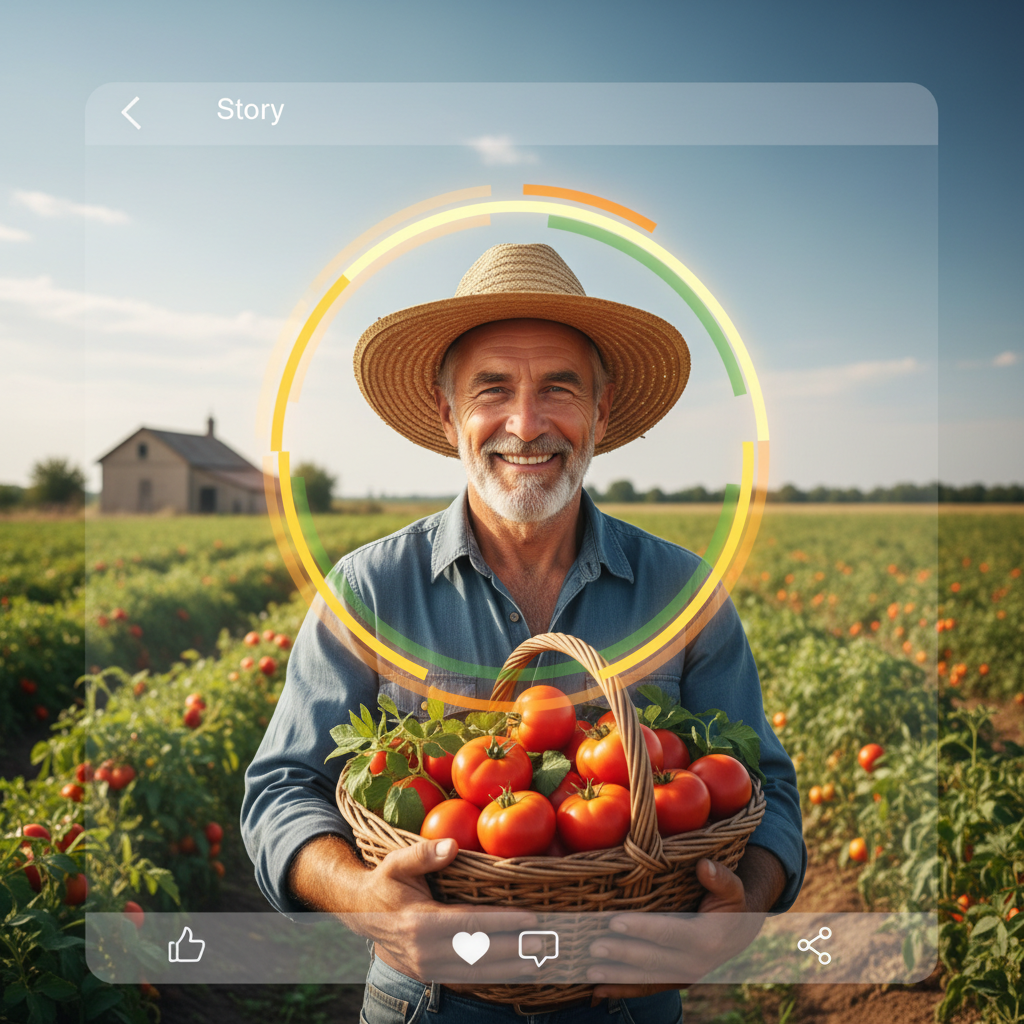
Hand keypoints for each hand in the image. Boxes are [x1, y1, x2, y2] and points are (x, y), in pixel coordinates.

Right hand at [338, 839, 536, 982]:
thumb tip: (452, 845)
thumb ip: (423, 854)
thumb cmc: (385, 882)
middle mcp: (425, 951)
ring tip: (540, 961)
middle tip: (546, 942)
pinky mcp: (431, 976)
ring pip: (476, 972)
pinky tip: (516, 973)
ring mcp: (428, 968)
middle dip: (515, 949)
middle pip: (479, 953)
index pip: (470, 924)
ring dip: (510, 969)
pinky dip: (494, 978)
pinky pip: (467, 980)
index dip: (503, 922)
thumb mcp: (396, 863)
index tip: (531, 918)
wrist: (360, 914)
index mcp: (420, 921)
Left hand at [588, 858, 765, 1000]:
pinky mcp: (674, 982)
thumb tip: (704, 865)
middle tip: (593, 945)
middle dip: (621, 953)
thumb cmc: (730, 903)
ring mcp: (683, 977)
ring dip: (616, 976)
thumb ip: (720, 878)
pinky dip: (622, 990)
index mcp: (706, 939)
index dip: (641, 928)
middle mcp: (694, 963)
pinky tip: (597, 991)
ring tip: (588, 971)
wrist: (738, 934)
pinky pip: (646, 989)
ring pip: (645, 979)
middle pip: (652, 959)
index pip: (668, 933)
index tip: (615, 922)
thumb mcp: (731, 889)